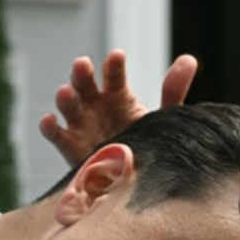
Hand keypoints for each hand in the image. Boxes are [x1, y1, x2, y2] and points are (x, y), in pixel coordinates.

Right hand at [38, 49, 197, 166]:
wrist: (135, 182)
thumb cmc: (145, 144)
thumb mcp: (160, 119)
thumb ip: (173, 91)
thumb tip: (190, 59)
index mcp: (118, 95)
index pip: (114, 75)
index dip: (114, 65)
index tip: (118, 56)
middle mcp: (96, 105)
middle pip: (85, 84)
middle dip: (82, 73)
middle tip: (82, 64)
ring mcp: (81, 124)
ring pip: (68, 106)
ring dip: (65, 97)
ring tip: (66, 91)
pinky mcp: (69, 146)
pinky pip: (56, 135)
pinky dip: (49, 128)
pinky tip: (49, 121)